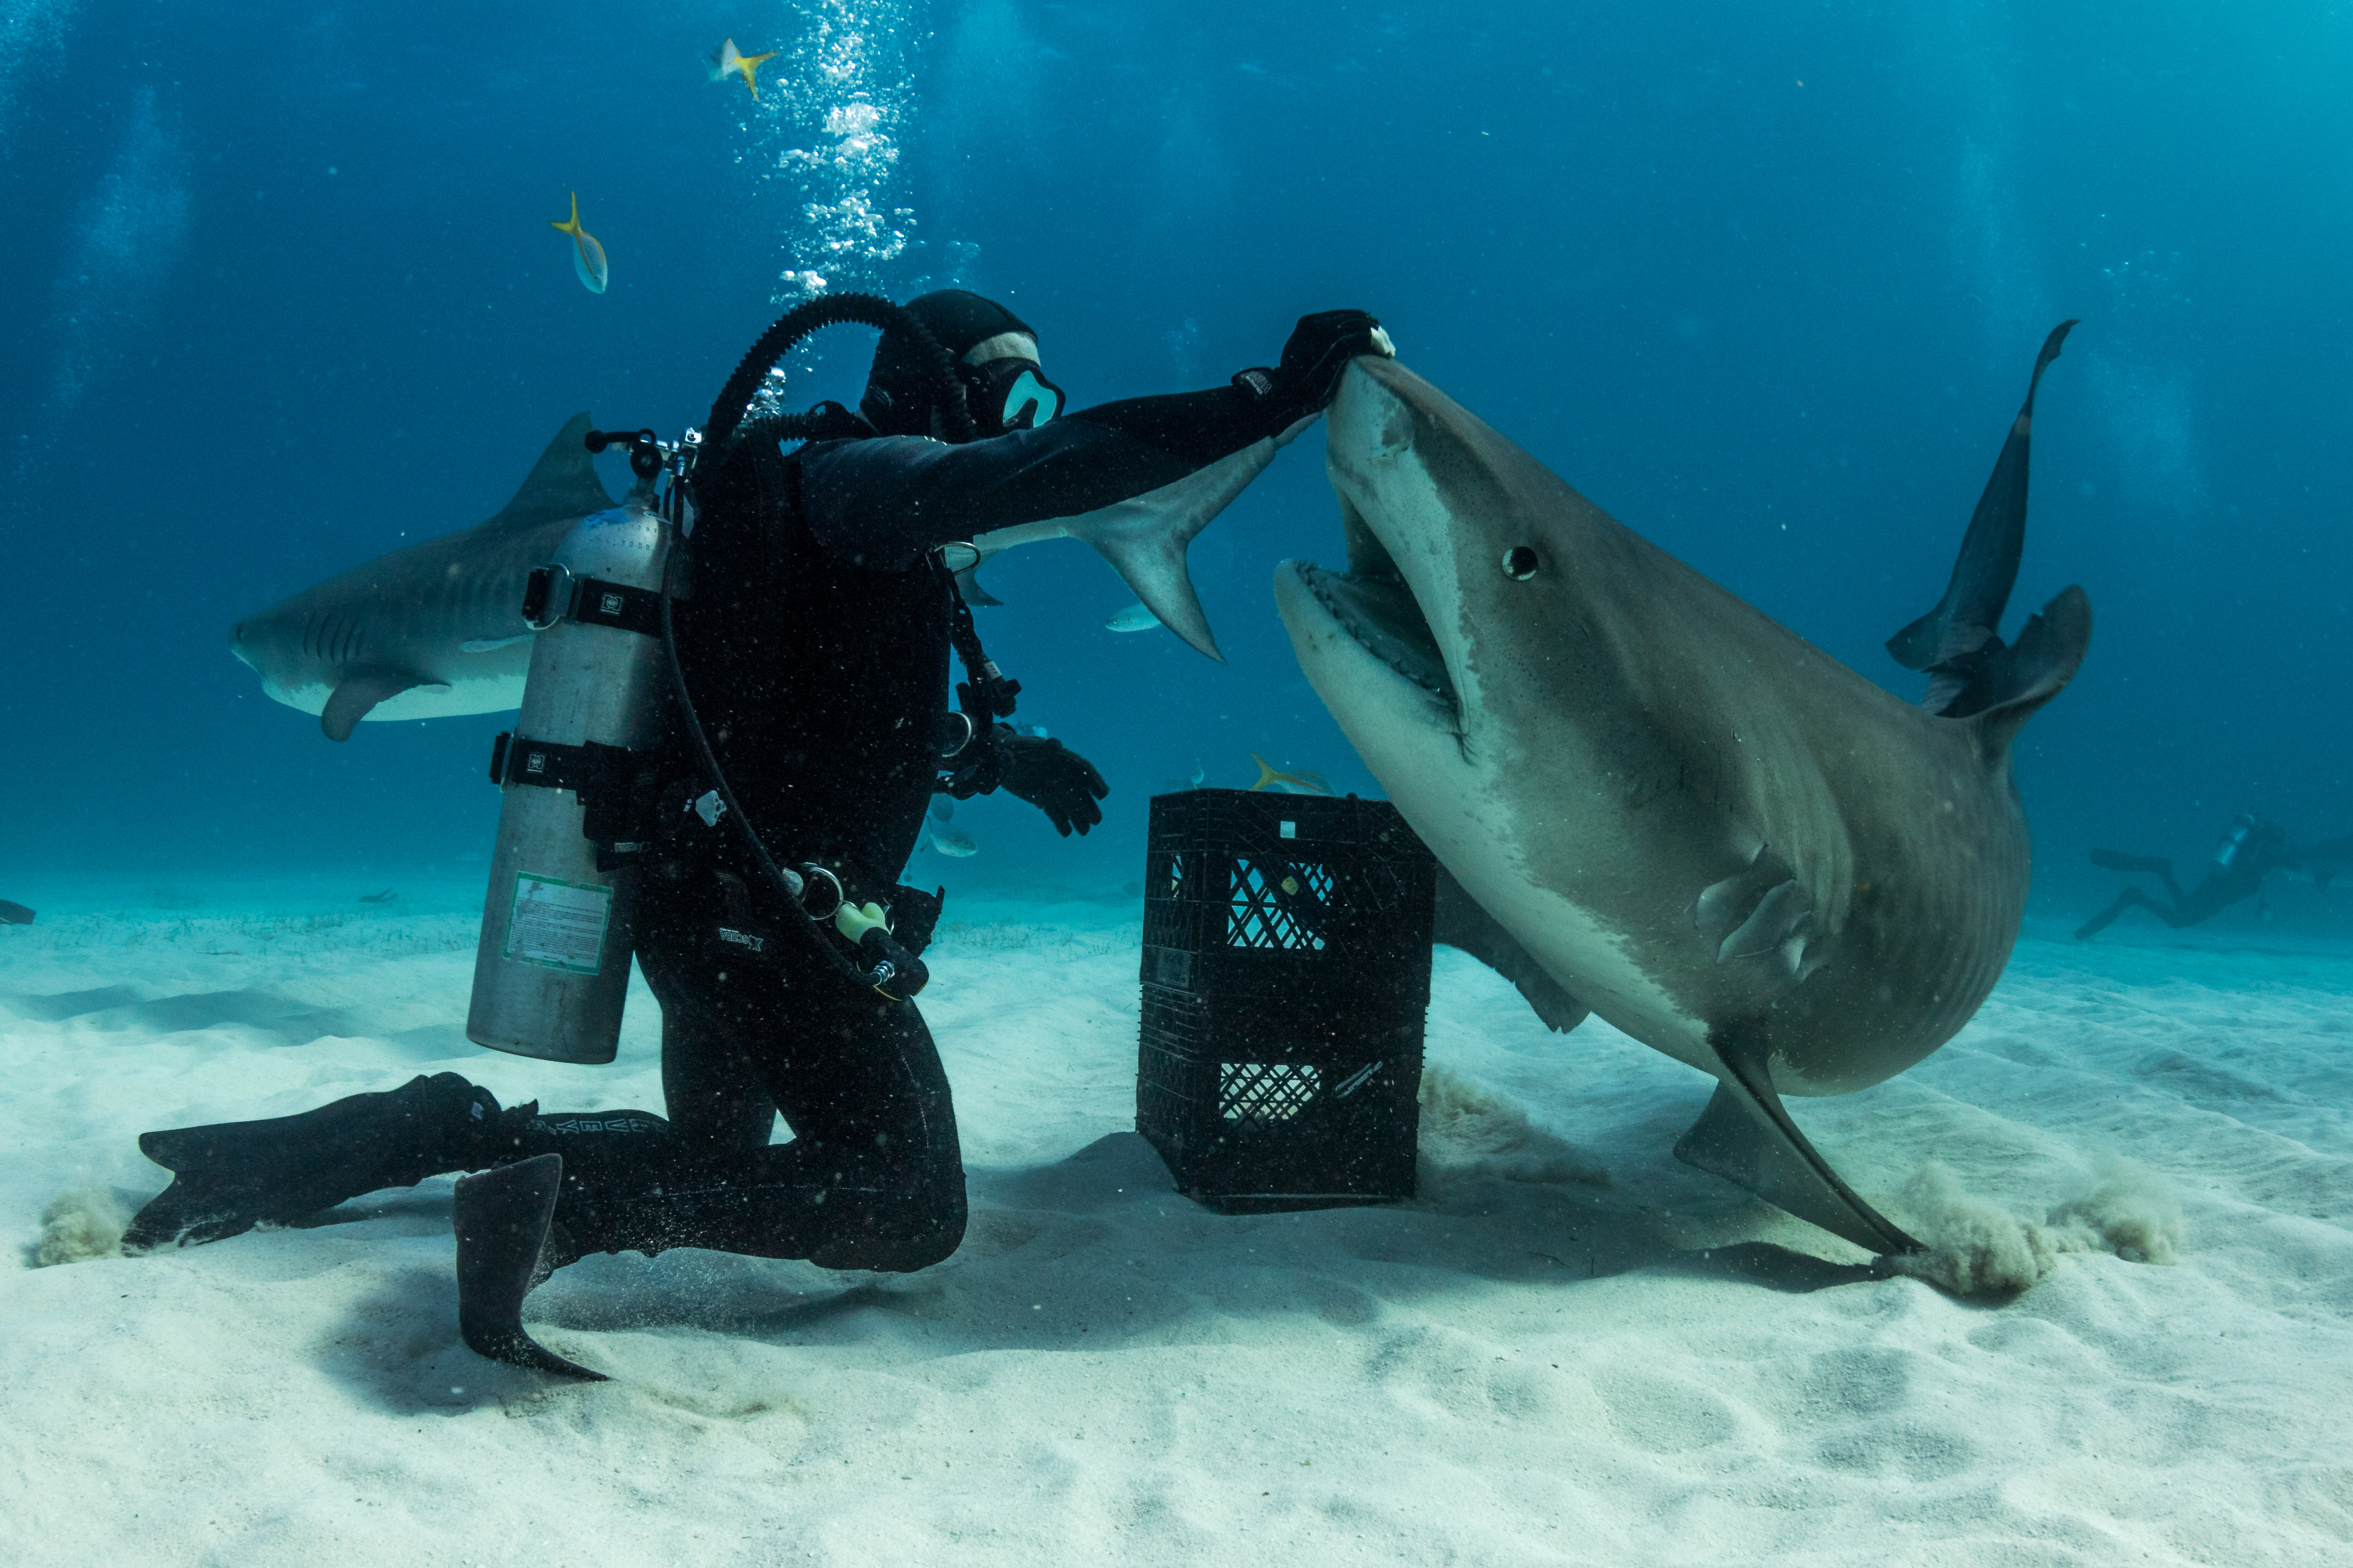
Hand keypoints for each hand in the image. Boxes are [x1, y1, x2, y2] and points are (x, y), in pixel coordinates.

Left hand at [997, 733, 1108, 835]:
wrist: (998, 759)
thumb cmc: (1014, 747)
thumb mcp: (1026, 744)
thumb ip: (1043, 746)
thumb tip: (1057, 743)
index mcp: (1062, 759)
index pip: (1083, 770)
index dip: (1095, 781)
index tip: (1103, 794)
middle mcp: (1061, 775)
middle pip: (1079, 792)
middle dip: (1088, 806)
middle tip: (1096, 820)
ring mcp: (1052, 788)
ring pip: (1069, 805)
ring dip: (1077, 818)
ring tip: (1085, 832)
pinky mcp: (1042, 798)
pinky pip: (1054, 812)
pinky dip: (1059, 822)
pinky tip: (1066, 833)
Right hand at [1234, 310, 1390, 417]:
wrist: (1283, 398)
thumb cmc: (1296, 384)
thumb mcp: (1304, 358)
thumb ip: (1320, 347)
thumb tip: (1344, 345)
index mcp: (1308, 323)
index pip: (1343, 316)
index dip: (1362, 323)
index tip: (1375, 334)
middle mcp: (1316, 324)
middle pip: (1354, 319)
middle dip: (1374, 329)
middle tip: (1386, 343)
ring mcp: (1325, 335)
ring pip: (1361, 328)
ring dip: (1379, 337)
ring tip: (1389, 350)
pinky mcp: (1335, 349)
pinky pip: (1362, 339)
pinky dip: (1377, 344)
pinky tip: (1385, 353)